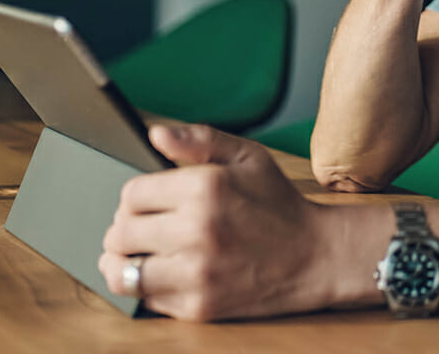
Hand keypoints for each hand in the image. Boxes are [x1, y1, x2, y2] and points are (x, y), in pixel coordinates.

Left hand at [99, 123, 331, 320]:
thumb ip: (198, 139)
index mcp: (205, 188)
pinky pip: (147, 300)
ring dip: (121, 263)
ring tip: (133, 256)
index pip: (131, 194)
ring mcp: (197, 273)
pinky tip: (161, 275)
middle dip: (124, 229)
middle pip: (120, 233)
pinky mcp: (201, 307)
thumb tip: (155, 133)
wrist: (318, 256)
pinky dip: (147, 289)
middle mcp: (197, 231)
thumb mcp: (247, 156)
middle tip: (140, 230)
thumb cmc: (279, 204)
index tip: (146, 204)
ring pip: (123, 272)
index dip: (134, 198)